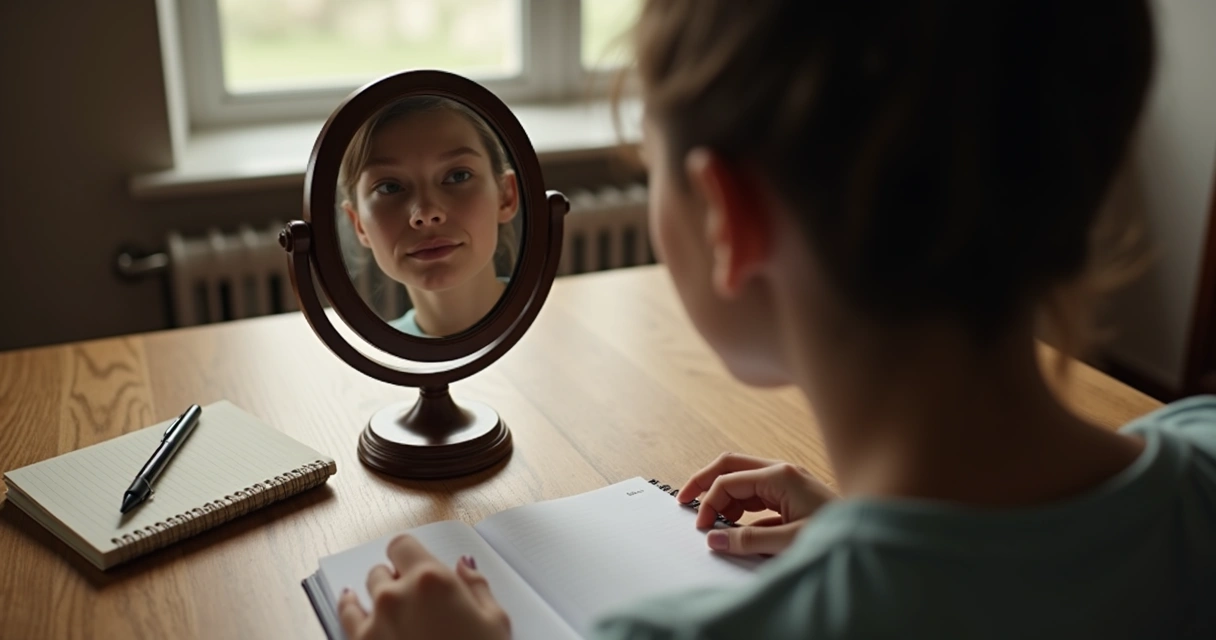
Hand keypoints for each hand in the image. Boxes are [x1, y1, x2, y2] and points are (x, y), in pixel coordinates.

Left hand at [338, 534, 510, 639]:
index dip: (409, 553)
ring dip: (375, 593)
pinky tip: (350, 602)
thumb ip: (477, 586)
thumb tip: (465, 566)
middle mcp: (398, 594)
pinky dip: (348, 607)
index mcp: (432, 579)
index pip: (402, 545)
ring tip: (388, 603)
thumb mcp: (496, 621)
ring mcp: (375, 621)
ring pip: (363, 590)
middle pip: (382, 569)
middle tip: (411, 593)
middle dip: (395, 577)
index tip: (414, 561)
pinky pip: (345, 615)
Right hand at [678, 452, 834, 555]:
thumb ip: (749, 540)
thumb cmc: (841, 533)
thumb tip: (715, 539)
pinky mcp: (792, 493)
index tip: (703, 528)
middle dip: (704, 481)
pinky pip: (756, 492)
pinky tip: (739, 524)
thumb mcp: (791, 541)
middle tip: (684, 500)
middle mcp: (782, 472)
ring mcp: (788, 480)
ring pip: (742, 477)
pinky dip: (740, 504)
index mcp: (780, 476)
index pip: (729, 481)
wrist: (875, 534)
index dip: (709, 503)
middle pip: (730, 465)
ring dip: (723, 494)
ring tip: (715, 520)